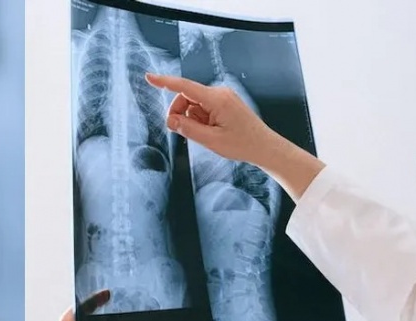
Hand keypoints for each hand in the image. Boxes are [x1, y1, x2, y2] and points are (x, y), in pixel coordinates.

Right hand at [145, 73, 283, 163]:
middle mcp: (220, 93)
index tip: (150, 77)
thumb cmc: (244, 144)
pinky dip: (201, 119)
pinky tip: (211, 131)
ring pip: (194, 104)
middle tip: (182, 131)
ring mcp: (224, 97)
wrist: (265, 148)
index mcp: (217, 99)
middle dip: (180, 113)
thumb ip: (188, 129)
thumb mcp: (211, 141)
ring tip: (206, 135)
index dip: (165, 82)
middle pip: (186, 97)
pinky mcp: (225, 103)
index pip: (185, 87)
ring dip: (192, 119)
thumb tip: (171, 120)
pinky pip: (204, 108)